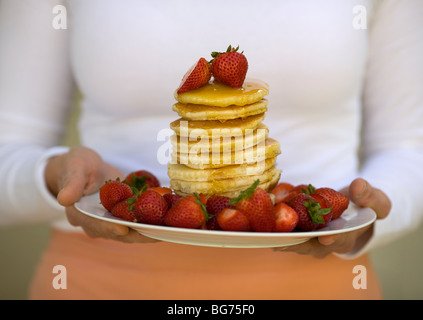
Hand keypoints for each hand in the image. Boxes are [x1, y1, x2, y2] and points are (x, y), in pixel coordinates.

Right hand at [45, 146, 158, 242]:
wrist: (86, 168)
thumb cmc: (77, 165)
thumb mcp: (74, 168)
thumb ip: (72, 183)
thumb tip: (64, 199)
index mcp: (79, 213)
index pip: (94, 224)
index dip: (109, 228)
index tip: (124, 229)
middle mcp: (94, 223)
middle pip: (116, 233)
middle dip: (137, 234)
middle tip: (158, 233)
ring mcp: (109, 222)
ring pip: (130, 232)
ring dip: (148, 232)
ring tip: (168, 230)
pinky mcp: (122, 218)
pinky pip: (137, 223)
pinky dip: (151, 223)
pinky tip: (168, 221)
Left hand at [273, 178, 390, 257]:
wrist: (354, 207)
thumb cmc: (367, 205)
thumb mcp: (376, 200)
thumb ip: (369, 195)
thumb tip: (357, 186)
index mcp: (347, 237)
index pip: (338, 241)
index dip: (331, 240)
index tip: (324, 237)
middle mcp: (325, 242)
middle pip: (309, 245)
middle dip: (295, 243)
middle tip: (280, 241)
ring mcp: (310, 237)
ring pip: (293, 240)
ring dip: (280, 236)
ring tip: (265, 232)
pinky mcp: (299, 229)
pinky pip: (286, 229)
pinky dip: (276, 224)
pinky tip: (262, 217)